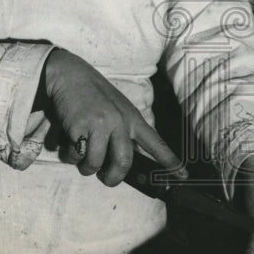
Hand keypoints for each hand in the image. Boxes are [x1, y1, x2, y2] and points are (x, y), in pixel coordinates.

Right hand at [43, 48, 186, 185]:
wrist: (70, 74)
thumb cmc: (93, 94)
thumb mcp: (117, 108)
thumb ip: (124, 131)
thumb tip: (121, 162)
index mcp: (132, 118)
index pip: (155, 143)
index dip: (170, 162)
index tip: (183, 176)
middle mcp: (119, 121)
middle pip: (123, 162)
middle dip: (113, 178)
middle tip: (106, 179)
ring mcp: (100, 124)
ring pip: (96, 163)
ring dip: (87, 168)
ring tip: (82, 158)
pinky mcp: (79, 126)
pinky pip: (76, 155)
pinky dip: (70, 155)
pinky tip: (70, 142)